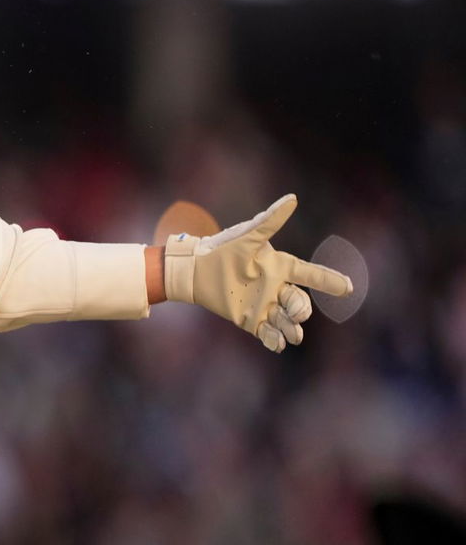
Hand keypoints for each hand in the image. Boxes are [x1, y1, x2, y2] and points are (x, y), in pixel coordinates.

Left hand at [163, 194, 353, 351]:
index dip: (329, 281)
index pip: (311, 275)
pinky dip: (274, 341)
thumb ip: (270, 221)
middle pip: (300, 303)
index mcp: (281, 267)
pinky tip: (277, 345)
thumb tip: (292, 198)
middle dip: (301, 309)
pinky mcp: (250, 320)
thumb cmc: (223, 248)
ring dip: (291, 329)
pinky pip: (268, 334)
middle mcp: (277, 288)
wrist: (196, 269)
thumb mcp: (248, 235)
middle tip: (295, 313)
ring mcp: (264, 305)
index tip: (348, 287)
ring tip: (293, 335)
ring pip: (287, 321)